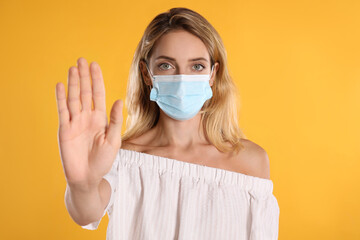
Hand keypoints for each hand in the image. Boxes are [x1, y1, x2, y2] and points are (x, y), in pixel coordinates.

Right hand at [55, 57, 122, 188]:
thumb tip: (119, 100)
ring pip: (73, 98)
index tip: (94, 65)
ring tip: (73, 68)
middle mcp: (87, 117)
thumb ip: (115, 121)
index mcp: (100, 119)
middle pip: (85, 92)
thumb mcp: (113, 140)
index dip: (96, 80)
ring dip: (73, 83)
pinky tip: (61, 85)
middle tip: (81, 60)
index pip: (98, 95)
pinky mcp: (65, 130)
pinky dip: (61, 98)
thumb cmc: (103, 161)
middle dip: (84, 76)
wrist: (87, 177)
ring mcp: (75, 122)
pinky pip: (63, 111)